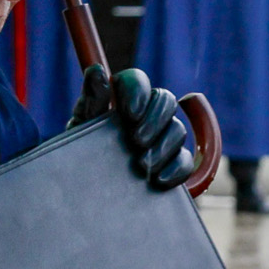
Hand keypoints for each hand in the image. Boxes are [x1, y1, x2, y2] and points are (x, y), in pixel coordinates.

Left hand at [74, 66, 196, 188]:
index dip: (138, 91)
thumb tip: (96, 71)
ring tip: (142, 166)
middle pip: (165, 99)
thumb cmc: (82, 156)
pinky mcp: (174, 163)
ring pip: (178, 130)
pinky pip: (187, 160)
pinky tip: (159, 179)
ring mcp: (163, 138)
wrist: (88, 197)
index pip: (137, 80)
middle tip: (137, 141)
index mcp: (122, 100)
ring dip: (162, 147)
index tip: (130, 113)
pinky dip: (176, 168)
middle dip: (154, 120)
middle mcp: (146, 114)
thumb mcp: (82, 129)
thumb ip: (90, 101)